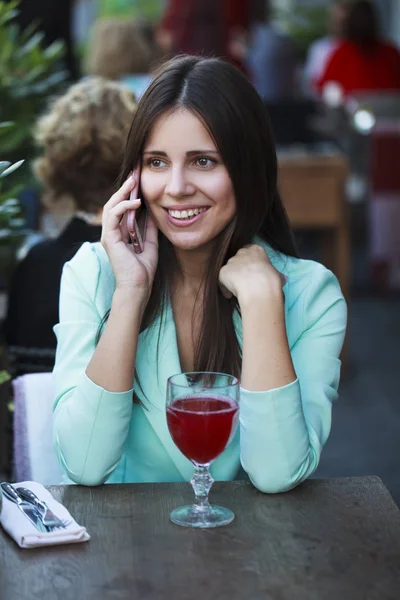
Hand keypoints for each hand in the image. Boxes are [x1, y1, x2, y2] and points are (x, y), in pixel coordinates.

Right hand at [101, 171, 158, 303]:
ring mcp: (108, 235)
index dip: (128, 194)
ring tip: (134, 181)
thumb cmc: (143, 269)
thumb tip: (152, 211)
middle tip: (135, 174)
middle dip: (124, 188)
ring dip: (122, 192)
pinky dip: (124, 206)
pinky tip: (136, 202)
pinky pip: (114, 216)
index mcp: (119, 233)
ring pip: (110, 206)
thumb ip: (149, 227)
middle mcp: (111, 232)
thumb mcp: (150, 242)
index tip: (138, 181)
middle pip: (113, 203)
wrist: (138, 286)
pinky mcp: (109, 238)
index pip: (120, 208)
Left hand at [218, 245, 285, 304]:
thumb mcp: (278, 274)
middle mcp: (242, 252)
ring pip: (229, 269)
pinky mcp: (222, 271)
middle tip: (243, 281)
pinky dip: (224, 288)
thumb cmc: (272, 280)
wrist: (259, 287)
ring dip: (231, 278)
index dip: (250, 262)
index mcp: (257, 250)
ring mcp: (231, 261)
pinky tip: (230, 295)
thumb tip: (280, 278)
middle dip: (239, 269)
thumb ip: (274, 273)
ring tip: (237, 290)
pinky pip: (221, 280)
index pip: (250, 251)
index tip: (252, 271)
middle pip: (237, 259)